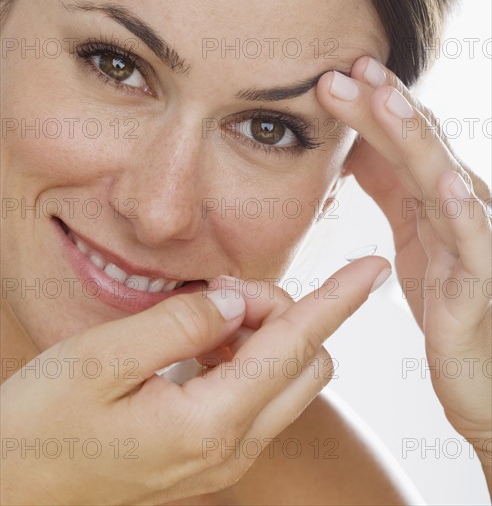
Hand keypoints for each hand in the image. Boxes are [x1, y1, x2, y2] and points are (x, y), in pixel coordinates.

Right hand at [0, 256, 388, 504]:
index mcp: (209, 422)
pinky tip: (201, 347)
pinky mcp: (213, 454)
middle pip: (303, 363)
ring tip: (202, 319)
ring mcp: (226, 457)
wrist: (14, 488)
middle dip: (281, 314)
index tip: (370, 270)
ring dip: (261, 335)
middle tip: (219, 295)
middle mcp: (232, 447)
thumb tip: (234, 301)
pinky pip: (258, 396)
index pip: (295, 343)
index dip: (336, 300)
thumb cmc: (43, 423)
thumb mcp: (101, 358)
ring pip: (285, 379)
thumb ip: (180, 322)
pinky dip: (245, 358)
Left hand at [316, 57, 491, 488]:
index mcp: (434, 197)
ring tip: (391, 103)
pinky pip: (473, 243)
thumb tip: (356, 145)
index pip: (402, 142)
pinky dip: (463, 211)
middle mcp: (458, 208)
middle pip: (421, 148)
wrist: (479, 365)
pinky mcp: (478, 283)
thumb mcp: (410, 229)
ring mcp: (473, 242)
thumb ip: (389, 185)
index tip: (337, 75)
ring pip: (445, 183)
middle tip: (352, 69)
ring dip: (420, 141)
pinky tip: (449, 184)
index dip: (373, 107)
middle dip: (388, 107)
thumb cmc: (445, 294)